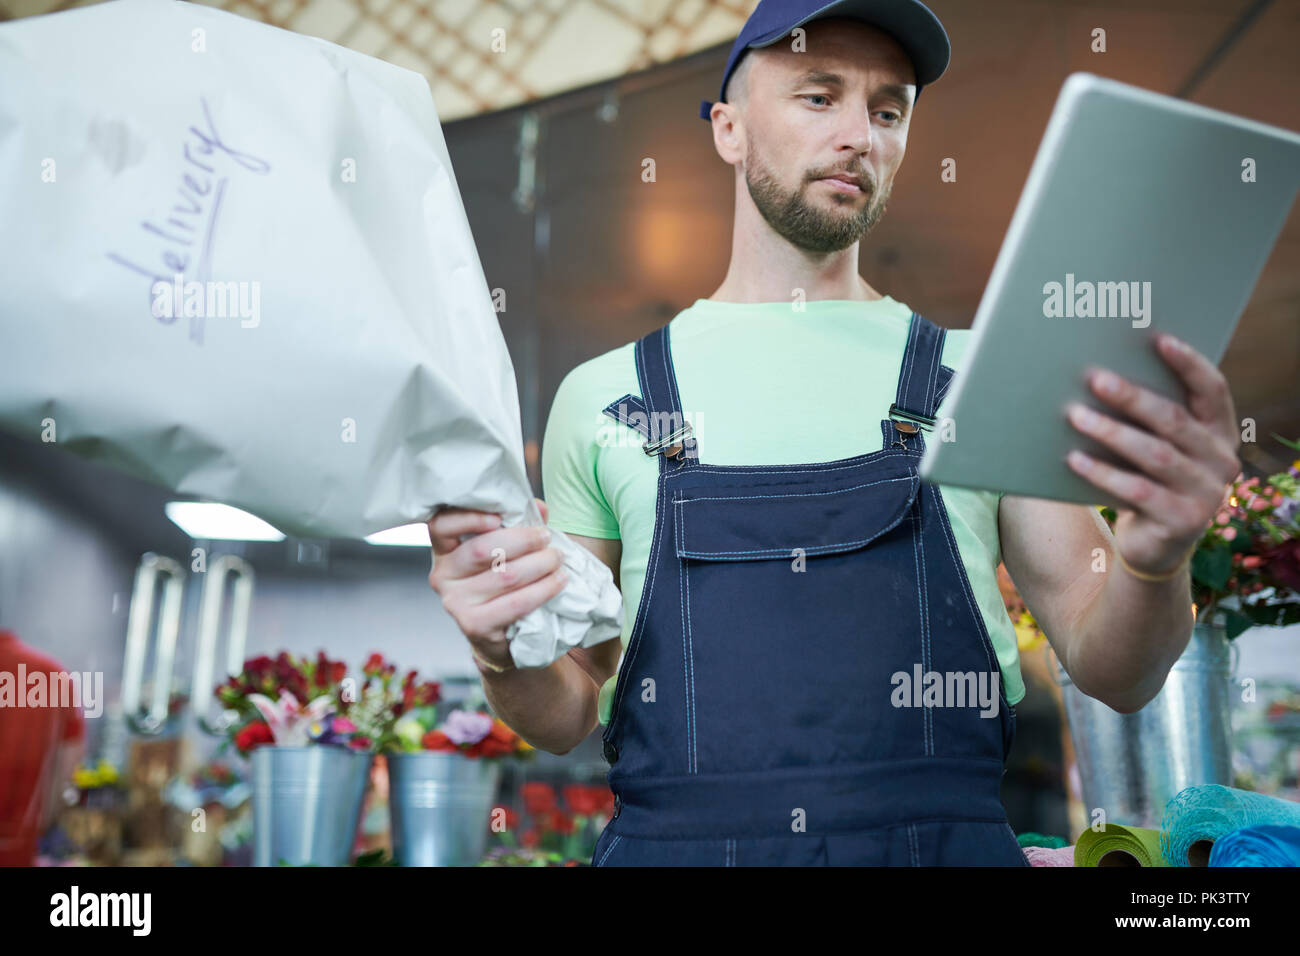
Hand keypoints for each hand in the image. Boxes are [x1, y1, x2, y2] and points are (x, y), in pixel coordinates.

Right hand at [427, 498, 566, 668]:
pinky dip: (543, 589)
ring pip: (504, 576)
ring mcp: (455, 602)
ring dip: (539, 564)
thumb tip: (539, 508)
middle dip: (522, 540)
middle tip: (546, 537)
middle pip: (481, 550)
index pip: (441, 526)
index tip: (499, 517)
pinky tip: (558, 581)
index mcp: (445, 550)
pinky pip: (516, 603)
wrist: (497, 632)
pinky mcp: (474, 625)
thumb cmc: (500, 581)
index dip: (468, 518)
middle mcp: (443, 575)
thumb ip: (517, 525)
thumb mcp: (503, 550)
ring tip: (558, 559)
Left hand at [1064, 332, 1241, 575]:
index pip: (1213, 391)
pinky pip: (1136, 490)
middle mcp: (1222, 462)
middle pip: (1175, 420)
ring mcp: (1207, 494)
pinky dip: (1102, 473)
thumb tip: (1100, 374)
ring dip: (1112, 432)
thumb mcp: (1155, 449)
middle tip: (1094, 377)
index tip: (1157, 339)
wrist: (1153, 547)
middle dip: (1133, 396)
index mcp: (1220, 434)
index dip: (1189, 364)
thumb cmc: (1148, 481)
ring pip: (1155, 454)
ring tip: (1075, 415)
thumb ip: (1148, 420)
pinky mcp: (1183, 522)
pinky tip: (1073, 459)